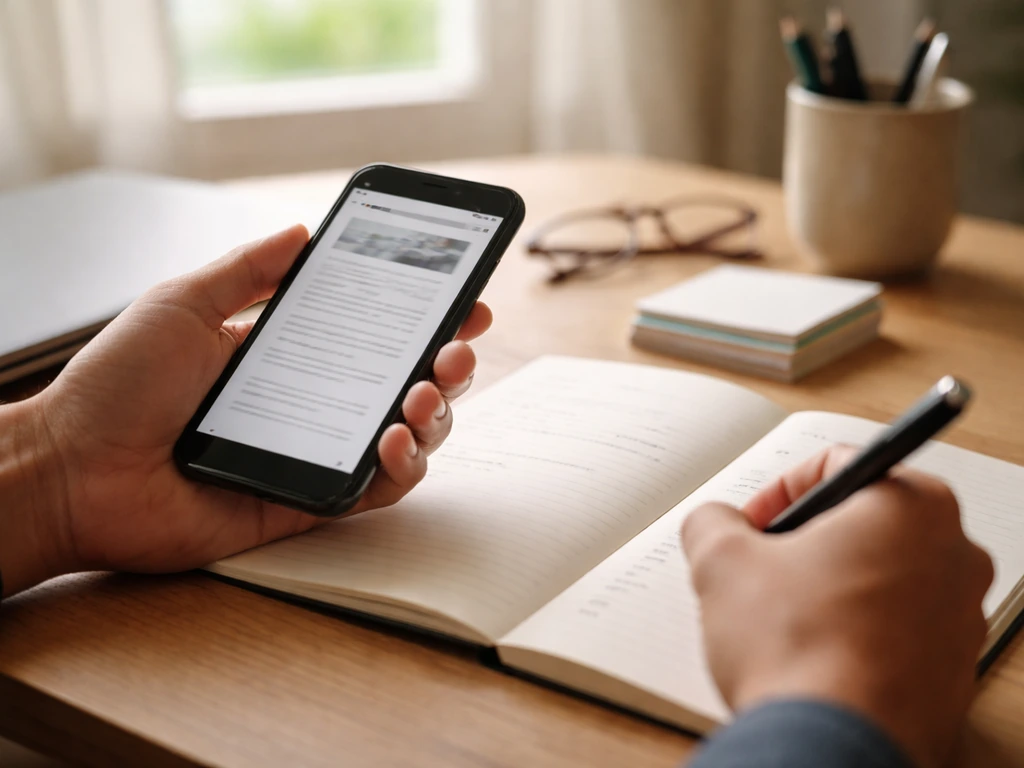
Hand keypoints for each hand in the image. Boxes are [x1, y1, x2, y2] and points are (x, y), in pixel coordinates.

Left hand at [0, 225, 490, 595]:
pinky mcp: (310, 499)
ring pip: (407, 437)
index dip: (427, 319)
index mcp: (289, 354)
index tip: (465, 302)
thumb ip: (246, 269)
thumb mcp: (182, 303)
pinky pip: (378, 489)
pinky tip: (394, 438)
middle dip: (449, 364)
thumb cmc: (114, 386)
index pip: (375, 334)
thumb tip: (302, 231)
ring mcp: (316, 452)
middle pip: (406, 384)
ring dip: (436, 413)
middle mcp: (314, 403)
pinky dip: (403, 466)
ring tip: (423, 392)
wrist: (73, 469)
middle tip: (455, 349)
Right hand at [680, 446, 993, 767]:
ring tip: (780, 616)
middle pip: (861, 520)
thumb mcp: (722, 561)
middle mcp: (954, 553)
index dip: (777, 490)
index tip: (751, 524)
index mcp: (913, 505)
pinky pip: (894, 627)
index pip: (835, 464)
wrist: (832, 747)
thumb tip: (713, 522)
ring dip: (826, 585)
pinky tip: (810, 653)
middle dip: (803, 541)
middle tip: (761, 568)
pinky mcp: (952, 668)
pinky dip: (853, 629)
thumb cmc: (797, 650)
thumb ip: (711, 519)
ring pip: (879, 574)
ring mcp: (960, 615)